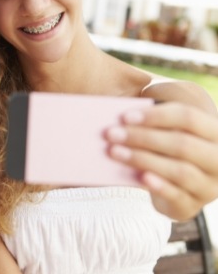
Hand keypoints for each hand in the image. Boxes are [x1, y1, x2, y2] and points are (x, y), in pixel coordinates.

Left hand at [105, 101, 217, 219]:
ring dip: (143, 160)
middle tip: (110, 133)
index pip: (189, 117)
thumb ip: (151, 111)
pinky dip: (158, 186)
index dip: (156, 116)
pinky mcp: (191, 206)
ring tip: (113, 151)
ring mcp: (208, 186)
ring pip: (180, 171)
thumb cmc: (164, 141)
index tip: (124, 116)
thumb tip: (124, 113)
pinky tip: (138, 176)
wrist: (171, 181)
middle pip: (183, 144)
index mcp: (214, 131)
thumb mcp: (162, 122)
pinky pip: (177, 196)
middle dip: (144, 138)